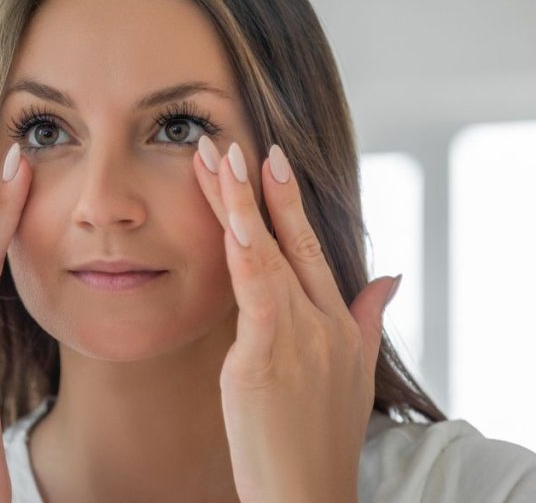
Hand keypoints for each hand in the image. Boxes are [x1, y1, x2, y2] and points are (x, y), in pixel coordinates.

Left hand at [193, 135, 399, 502]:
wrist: (308, 494)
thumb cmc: (319, 439)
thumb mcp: (352, 373)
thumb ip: (366, 319)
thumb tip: (391, 277)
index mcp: (337, 324)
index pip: (311, 249)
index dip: (290, 204)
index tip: (271, 161)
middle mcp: (322, 323)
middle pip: (291, 243)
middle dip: (265, 189)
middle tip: (240, 142)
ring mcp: (298, 338)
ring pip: (267, 255)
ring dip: (241, 204)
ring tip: (219, 160)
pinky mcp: (266, 357)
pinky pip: (256, 293)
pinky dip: (245, 251)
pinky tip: (232, 219)